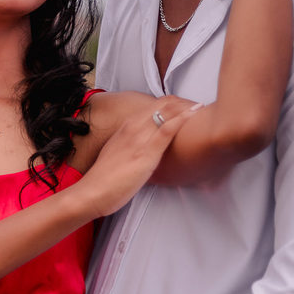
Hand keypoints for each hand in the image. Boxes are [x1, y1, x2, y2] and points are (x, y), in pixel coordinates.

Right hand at [75, 98, 198, 217]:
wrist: (91, 193)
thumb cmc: (103, 180)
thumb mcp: (117, 156)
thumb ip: (130, 149)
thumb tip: (142, 152)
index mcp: (125, 127)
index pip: (153, 106)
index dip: (172, 103)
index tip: (186, 106)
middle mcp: (132, 127)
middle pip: (162, 104)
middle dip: (183, 101)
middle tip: (199, 106)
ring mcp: (139, 139)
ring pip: (166, 111)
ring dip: (186, 105)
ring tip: (202, 106)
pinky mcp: (146, 153)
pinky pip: (167, 129)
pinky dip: (183, 118)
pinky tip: (195, 113)